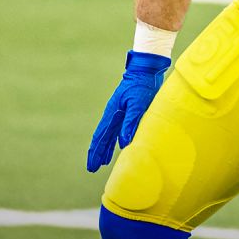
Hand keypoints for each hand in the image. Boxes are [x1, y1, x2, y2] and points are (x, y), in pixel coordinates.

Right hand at [87, 50, 170, 172]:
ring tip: (102, 162)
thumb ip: (131, 122)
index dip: (96, 151)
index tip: (91, 165)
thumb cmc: (142, 85)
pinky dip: (116, 140)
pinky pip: (119, 130)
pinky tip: (119, 146)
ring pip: (109, 135)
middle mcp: (114, 114)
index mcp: (113, 112)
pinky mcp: (128, 111)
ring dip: (105, 148)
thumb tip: (123, 143)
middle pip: (102, 137)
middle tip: (92, 168)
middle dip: (97, 153)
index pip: (101, 136)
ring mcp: (120, 112)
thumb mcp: (138, 104)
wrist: (146, 70)